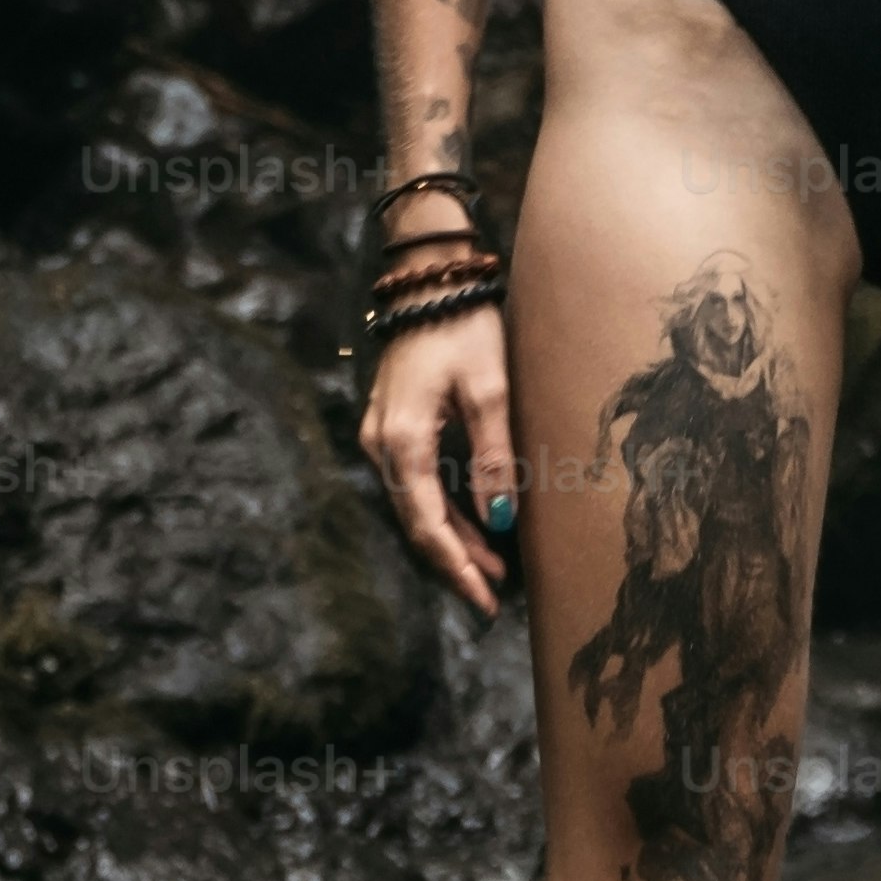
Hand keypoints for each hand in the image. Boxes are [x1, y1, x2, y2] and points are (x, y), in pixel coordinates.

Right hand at [360, 299, 521, 612]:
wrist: (428, 281)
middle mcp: (382, 445)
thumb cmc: (462, 327)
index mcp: (403, 441)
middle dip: (455, 560)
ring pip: (416, 504)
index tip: (484, 599)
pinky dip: (443, 506)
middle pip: (417, 521)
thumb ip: (492, 457)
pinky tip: (472, 522)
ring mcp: (381, 435)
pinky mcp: (391, 425)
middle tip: (492, 595)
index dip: (456, 567)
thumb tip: (499, 520)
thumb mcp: (489, 390)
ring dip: (452, 536)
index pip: (427, 524)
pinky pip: (415, 481)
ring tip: (492, 566)